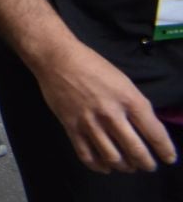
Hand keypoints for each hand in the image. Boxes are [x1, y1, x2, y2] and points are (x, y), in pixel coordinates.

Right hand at [35, 38, 179, 173]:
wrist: (57, 58)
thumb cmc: (92, 65)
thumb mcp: (122, 81)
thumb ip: (135, 104)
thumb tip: (145, 127)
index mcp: (128, 99)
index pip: (155, 133)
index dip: (165, 150)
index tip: (168, 158)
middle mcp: (111, 113)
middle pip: (135, 150)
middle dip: (146, 163)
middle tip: (148, 166)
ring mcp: (89, 121)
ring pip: (112, 157)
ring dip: (125, 167)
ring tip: (128, 166)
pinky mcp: (70, 126)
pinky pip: (86, 154)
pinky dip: (98, 166)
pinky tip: (105, 166)